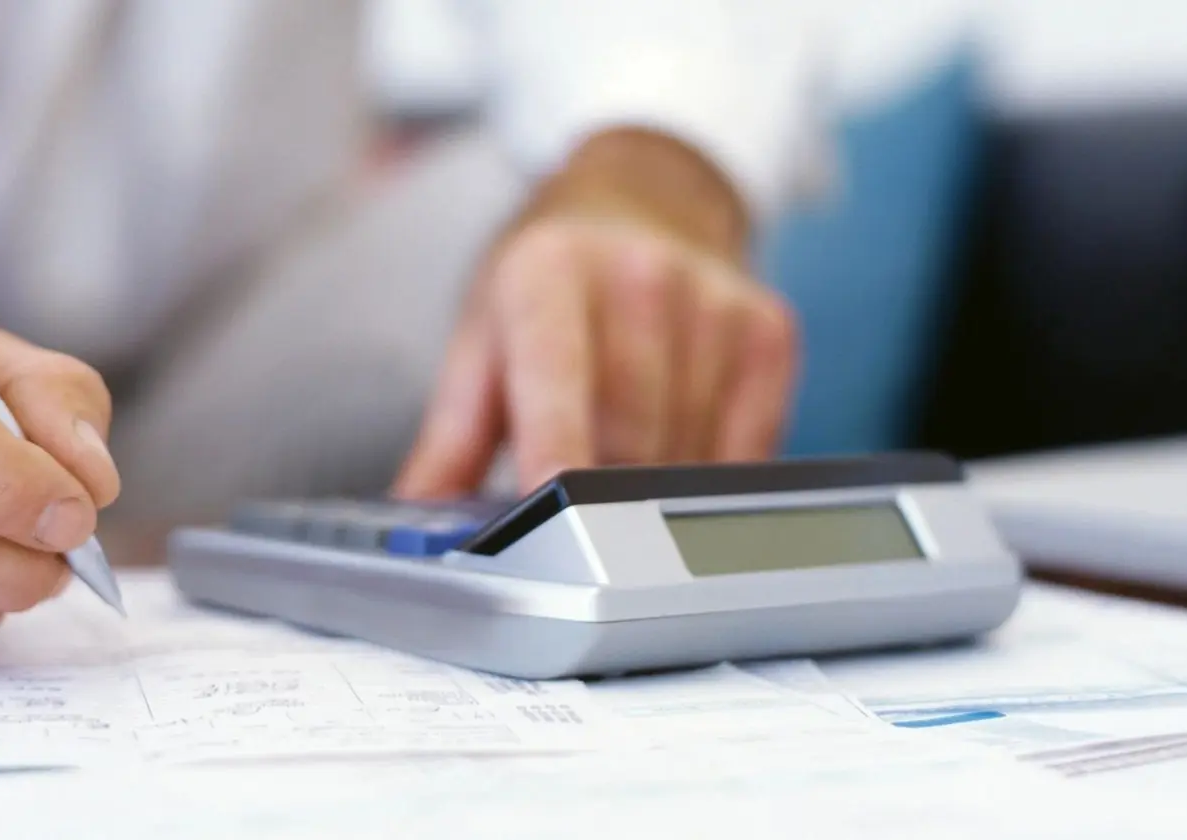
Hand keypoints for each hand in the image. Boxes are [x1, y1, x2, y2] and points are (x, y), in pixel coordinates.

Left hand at [394, 128, 798, 496]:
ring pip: (687, 457)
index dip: (555, 448)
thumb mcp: (481, 340)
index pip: (556, 379)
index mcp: (548, 273)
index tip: (549, 506)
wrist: (639, 203)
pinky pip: (747, 453)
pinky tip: (679, 445)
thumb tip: (417, 522)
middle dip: (598, 497)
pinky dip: (709, 476)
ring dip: (653, 489)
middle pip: (628, 437)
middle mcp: (639, 277)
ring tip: (621, 453)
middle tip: (572, 511)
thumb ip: (449, 440)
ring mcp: (714, 303)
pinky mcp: (769, 332)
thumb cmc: (549, 286)